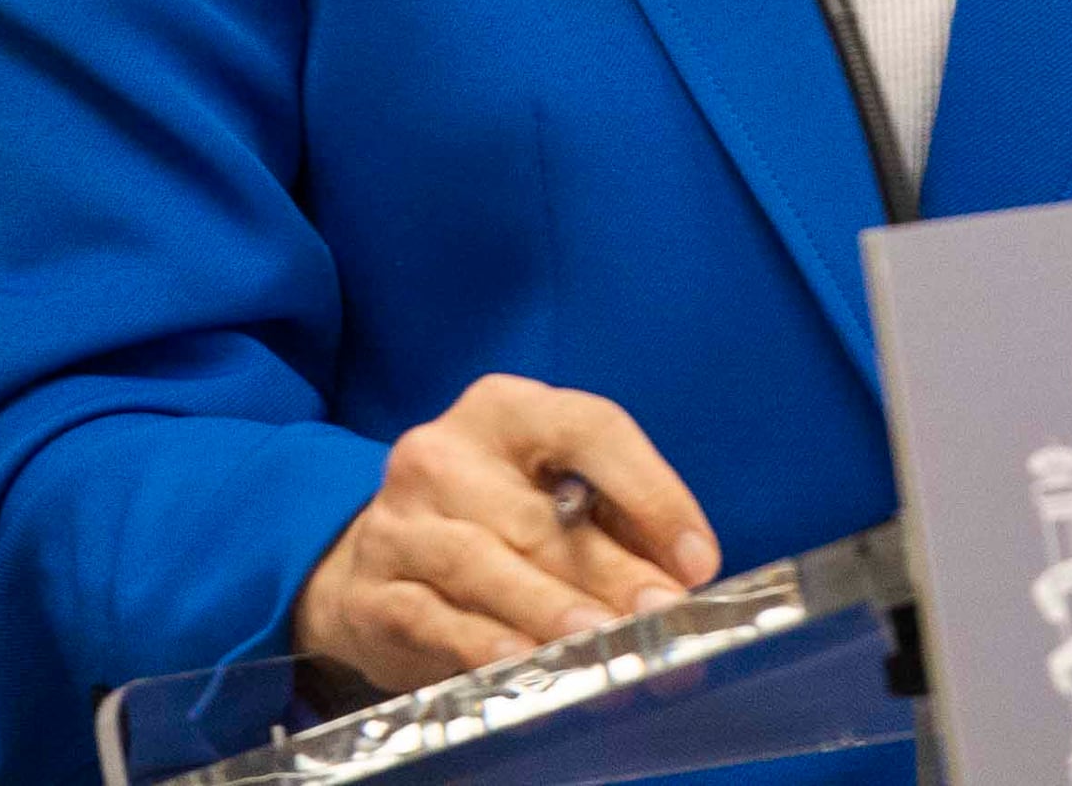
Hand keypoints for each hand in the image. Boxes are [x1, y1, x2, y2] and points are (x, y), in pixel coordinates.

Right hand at [290, 374, 719, 694]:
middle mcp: (442, 453)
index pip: (588, 428)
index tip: (698, 559)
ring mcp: (398, 522)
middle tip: (661, 616)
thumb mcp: (552, 497)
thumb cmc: (491, 523)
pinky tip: (527, 661)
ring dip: (551, 606)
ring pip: (483, 562)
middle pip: (538, 512)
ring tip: (603, 641)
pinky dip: (486, 642)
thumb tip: (683, 575)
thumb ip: (616, 524)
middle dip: (610, 570)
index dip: (652, 491)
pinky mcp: (373, 592)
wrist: (374, 566)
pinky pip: (435, 617)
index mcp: (504, 410)